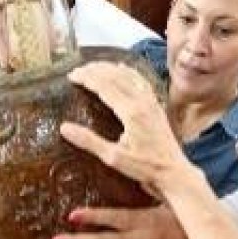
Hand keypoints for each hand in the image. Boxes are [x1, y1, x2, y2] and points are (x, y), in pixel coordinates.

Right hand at [61, 62, 199, 198]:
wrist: (174, 172)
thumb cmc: (145, 168)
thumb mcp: (113, 158)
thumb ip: (89, 141)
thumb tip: (64, 127)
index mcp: (131, 112)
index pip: (104, 86)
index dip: (86, 78)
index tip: (71, 76)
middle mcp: (142, 102)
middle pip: (116, 76)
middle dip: (95, 70)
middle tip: (77, 70)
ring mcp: (151, 102)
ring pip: (129, 75)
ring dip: (110, 68)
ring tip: (94, 66)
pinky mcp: (156, 106)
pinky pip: (141, 81)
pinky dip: (129, 71)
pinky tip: (123, 68)